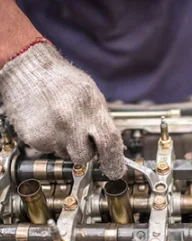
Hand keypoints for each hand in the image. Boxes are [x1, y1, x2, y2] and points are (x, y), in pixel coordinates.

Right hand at [0, 42, 124, 178]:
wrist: (27, 69)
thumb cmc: (63, 80)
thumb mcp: (93, 95)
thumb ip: (102, 122)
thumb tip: (113, 147)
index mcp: (90, 109)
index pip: (109, 143)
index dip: (115, 161)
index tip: (115, 171)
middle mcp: (70, 122)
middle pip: (86, 157)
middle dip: (87, 152)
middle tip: (81, 137)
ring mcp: (51, 132)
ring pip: (67, 155)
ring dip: (68, 145)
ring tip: (62, 123)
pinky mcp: (35, 139)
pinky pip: (51, 151)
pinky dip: (52, 142)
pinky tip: (49, 124)